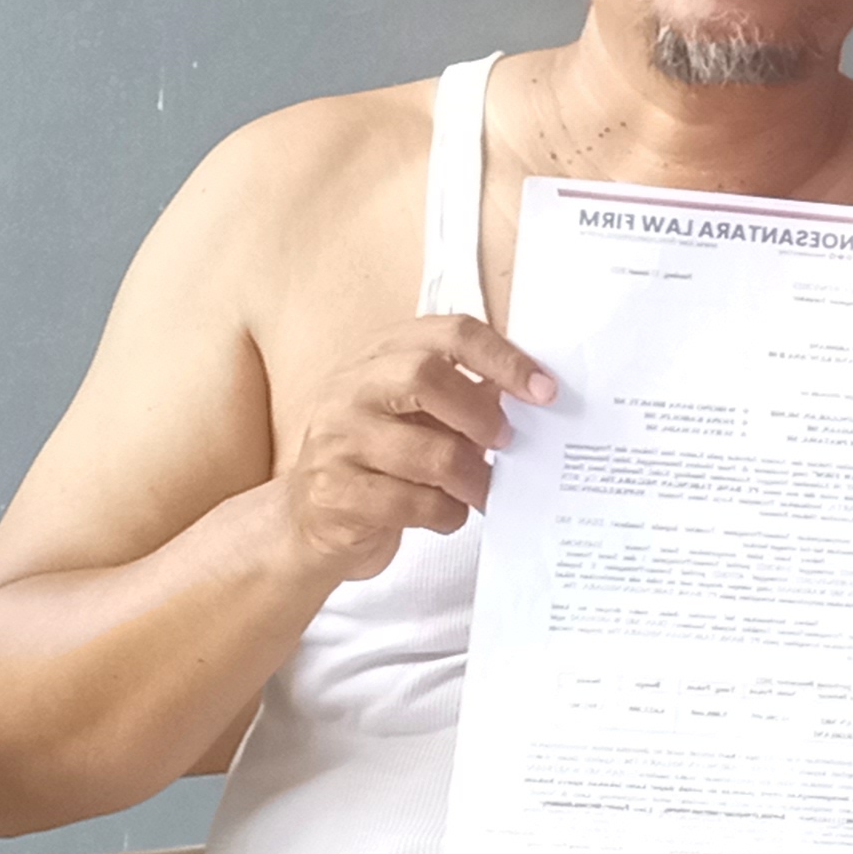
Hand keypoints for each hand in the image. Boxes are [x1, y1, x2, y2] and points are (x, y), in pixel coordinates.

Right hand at [272, 316, 555, 580]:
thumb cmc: (379, 459)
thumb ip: (465, 395)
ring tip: (483, 490)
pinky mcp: (334, 493)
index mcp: (380, 354)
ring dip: (472, 478)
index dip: (503, 358)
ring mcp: (336, 438)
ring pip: (426, 452)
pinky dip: (445, 513)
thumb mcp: (415, 414)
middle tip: (507, 442)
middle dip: (481, 413)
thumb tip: (536, 392)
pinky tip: (446, 513)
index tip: (545, 390)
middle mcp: (351, 387)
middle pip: (426, 376)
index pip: (450, 332)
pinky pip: (411, 503)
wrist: (307, 521)